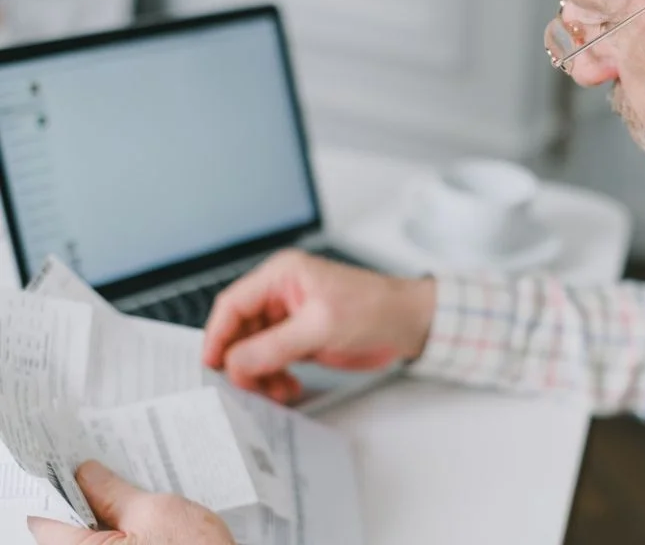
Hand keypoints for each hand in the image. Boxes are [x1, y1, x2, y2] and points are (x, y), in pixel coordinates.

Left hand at [28, 461, 233, 544]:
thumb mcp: (155, 511)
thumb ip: (114, 492)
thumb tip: (87, 473)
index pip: (47, 517)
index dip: (58, 485)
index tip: (71, 462)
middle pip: (69, 528)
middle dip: (84, 496)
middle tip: (102, 467)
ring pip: (91, 538)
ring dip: (104, 513)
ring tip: (124, 487)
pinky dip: (118, 530)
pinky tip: (136, 513)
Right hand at [203, 250, 435, 401]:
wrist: (409, 324)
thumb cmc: (374, 309)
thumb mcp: (320, 327)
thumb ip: (274, 346)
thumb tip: (234, 364)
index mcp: (281, 276)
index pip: (233, 304)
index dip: (217, 335)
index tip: (211, 365)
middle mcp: (282, 295)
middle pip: (241, 330)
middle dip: (241, 361)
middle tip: (246, 388)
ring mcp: (291, 319)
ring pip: (255, 350)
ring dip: (259, 374)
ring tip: (275, 392)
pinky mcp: (303, 339)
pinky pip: (274, 361)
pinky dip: (275, 378)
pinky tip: (288, 390)